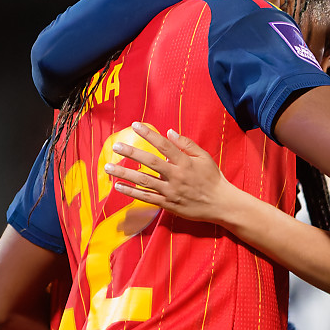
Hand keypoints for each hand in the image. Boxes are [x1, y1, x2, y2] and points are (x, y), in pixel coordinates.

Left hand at [107, 122, 241, 223]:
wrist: (221, 204)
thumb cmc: (213, 179)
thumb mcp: (204, 158)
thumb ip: (186, 144)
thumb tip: (169, 132)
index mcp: (185, 163)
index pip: (164, 145)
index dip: (149, 134)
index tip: (135, 125)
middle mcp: (176, 176)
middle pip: (150, 162)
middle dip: (131, 153)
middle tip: (116, 146)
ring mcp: (171, 191)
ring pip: (144, 181)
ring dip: (124, 173)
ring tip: (108, 167)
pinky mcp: (168, 204)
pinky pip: (146, 198)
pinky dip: (131, 192)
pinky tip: (119, 186)